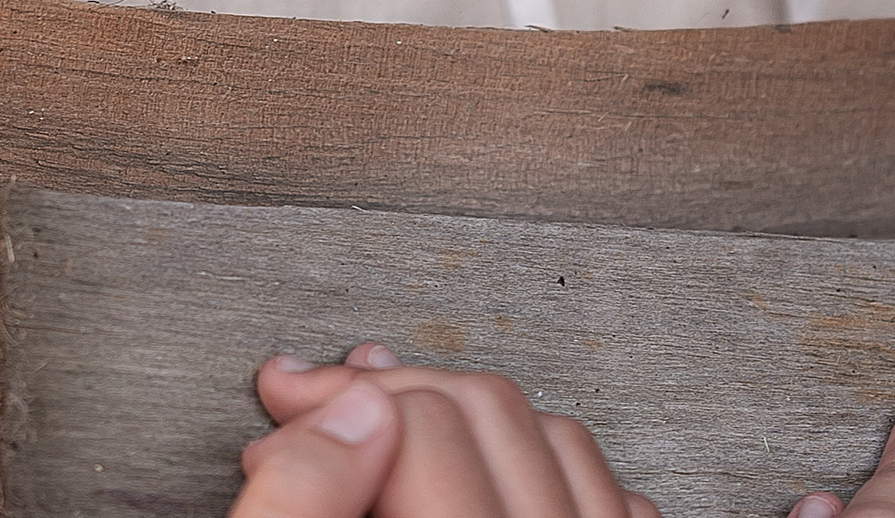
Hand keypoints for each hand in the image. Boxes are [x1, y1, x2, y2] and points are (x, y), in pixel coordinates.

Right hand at [230, 342, 659, 517]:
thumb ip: (310, 506)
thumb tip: (335, 407)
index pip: (422, 427)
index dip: (333, 399)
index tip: (281, 403)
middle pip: (487, 409)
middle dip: (388, 388)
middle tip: (307, 397)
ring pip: (556, 433)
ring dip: (464, 409)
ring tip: (387, 411)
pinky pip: (612, 492)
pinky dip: (546, 463)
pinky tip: (496, 469)